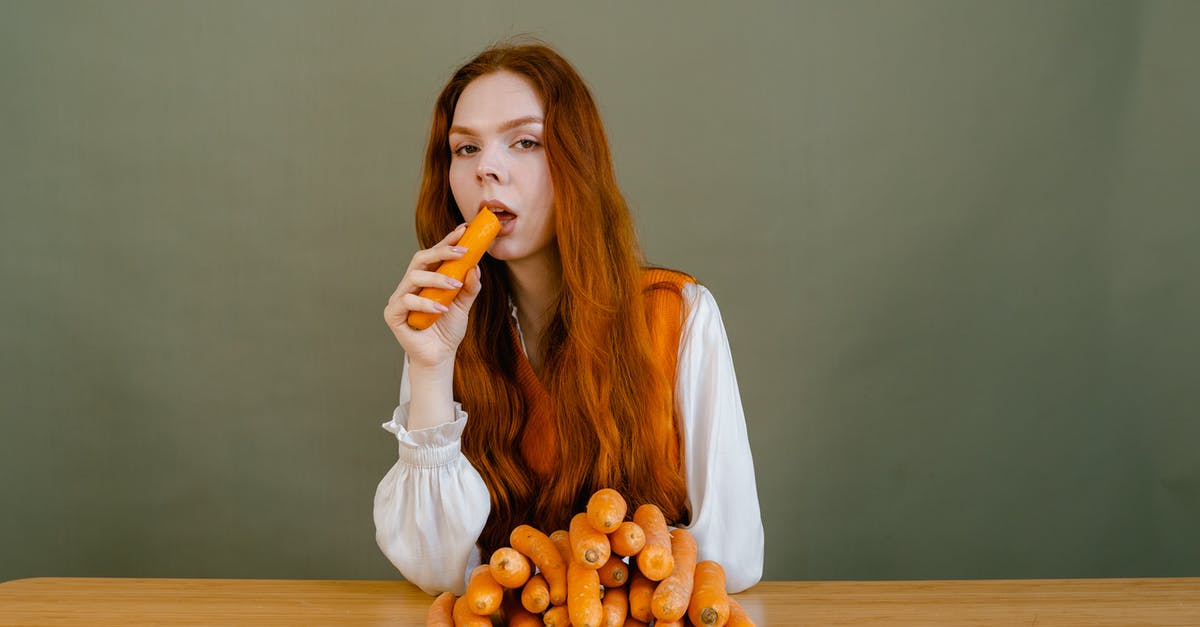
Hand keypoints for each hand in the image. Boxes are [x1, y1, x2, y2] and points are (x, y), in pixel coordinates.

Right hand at [383, 224, 484, 368]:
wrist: (440, 356)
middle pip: (420, 259)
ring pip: (413, 277)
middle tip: (462, 252)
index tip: (463, 230)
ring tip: (455, 287)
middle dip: (441, 251)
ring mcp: (399, 299)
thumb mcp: (464, 306)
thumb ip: (469, 287)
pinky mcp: (393, 314)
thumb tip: (475, 267)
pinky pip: (407, 301)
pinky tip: (442, 309)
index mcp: (425, 279)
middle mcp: (410, 285)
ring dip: (437, 279)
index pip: (434, 255)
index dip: (446, 241)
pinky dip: (426, 303)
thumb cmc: (448, 330)